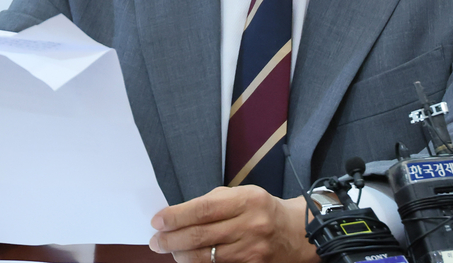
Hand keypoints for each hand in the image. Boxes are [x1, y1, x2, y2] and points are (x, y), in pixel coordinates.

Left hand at [148, 186, 317, 262]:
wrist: (296, 233)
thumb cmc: (263, 210)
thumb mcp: (243, 194)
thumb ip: (212, 202)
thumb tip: (177, 215)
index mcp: (246, 200)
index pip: (202, 209)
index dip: (176, 216)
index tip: (158, 221)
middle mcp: (250, 225)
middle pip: (200, 236)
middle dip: (171, 240)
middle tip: (156, 241)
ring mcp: (252, 250)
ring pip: (206, 257)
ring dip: (181, 255)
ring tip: (168, 251)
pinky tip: (188, 260)